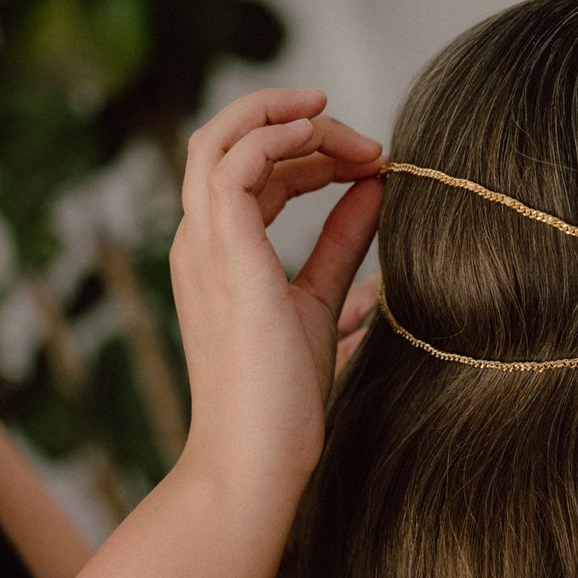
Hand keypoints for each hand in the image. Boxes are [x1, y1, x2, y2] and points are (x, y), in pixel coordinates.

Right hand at [170, 87, 383, 500]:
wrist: (257, 458)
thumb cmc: (283, 399)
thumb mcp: (322, 302)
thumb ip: (341, 244)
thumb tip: (376, 191)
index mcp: (217, 252)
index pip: (250, 171)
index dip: (309, 154)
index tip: (372, 163)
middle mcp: (200, 241)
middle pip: (231, 141)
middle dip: (302, 126)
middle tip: (371, 145)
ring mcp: (204, 245)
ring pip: (220, 137)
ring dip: (289, 119)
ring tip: (357, 136)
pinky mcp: (223, 253)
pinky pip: (236, 162)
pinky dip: (282, 138)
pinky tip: (334, 151)